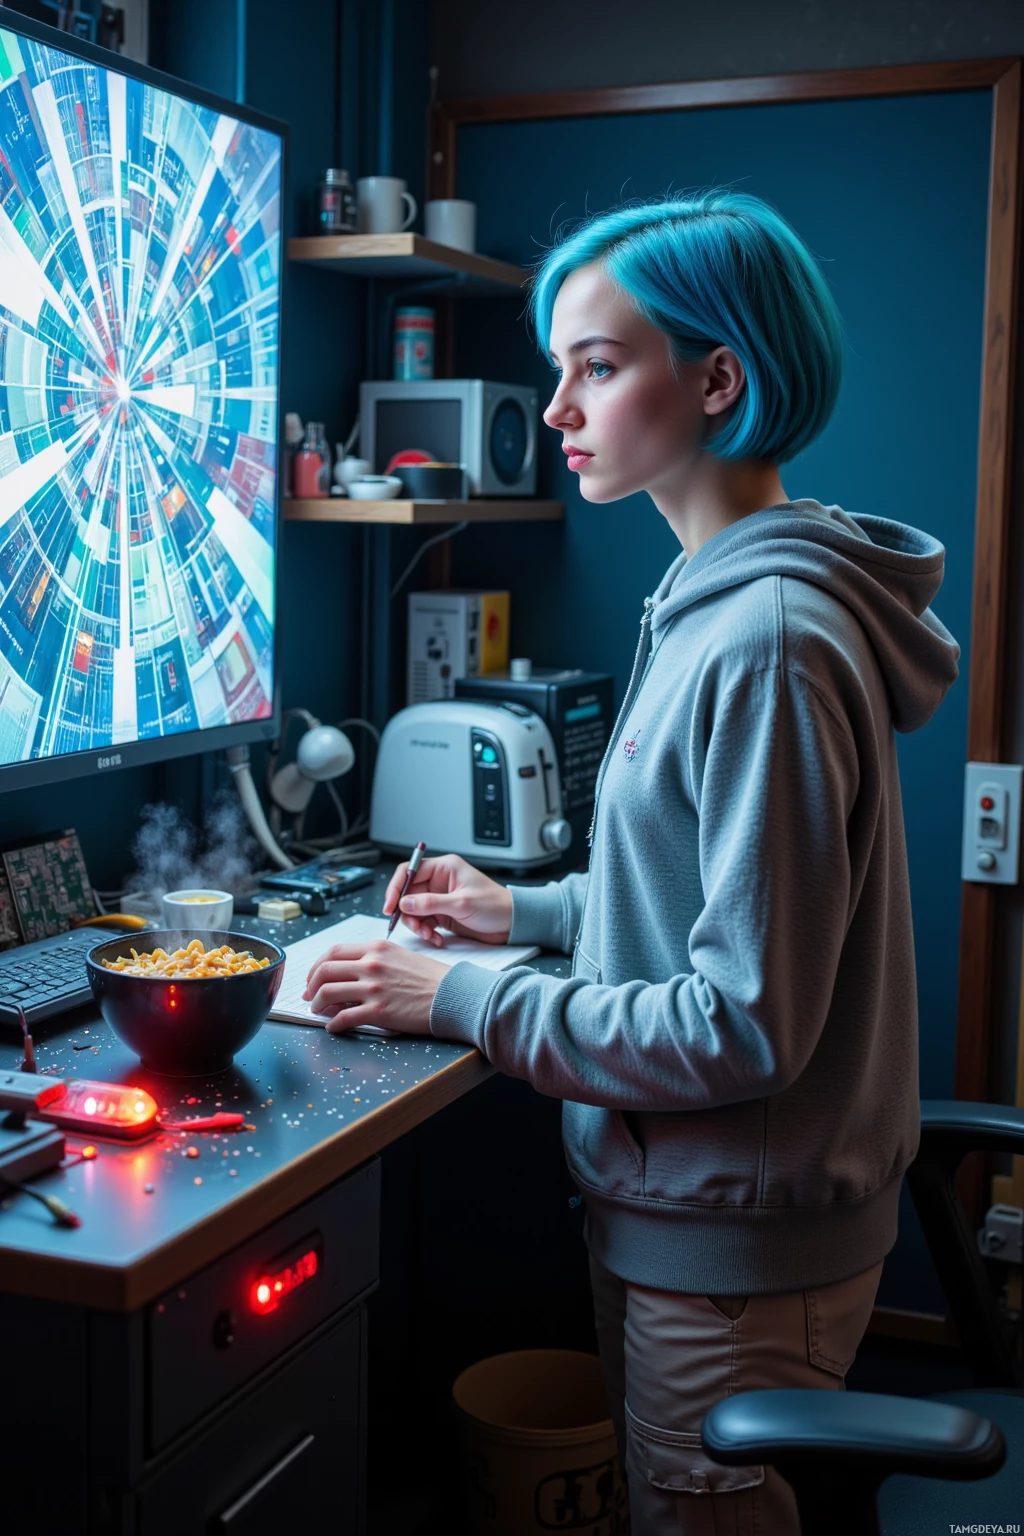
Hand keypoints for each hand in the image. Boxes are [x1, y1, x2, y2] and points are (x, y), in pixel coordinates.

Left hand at [303, 940, 447, 1034]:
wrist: (453, 995)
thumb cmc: (430, 977)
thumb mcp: (400, 956)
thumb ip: (374, 959)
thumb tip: (349, 974)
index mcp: (376, 948)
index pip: (333, 951)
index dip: (316, 965)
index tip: (313, 977)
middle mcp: (371, 964)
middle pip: (324, 971)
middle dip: (310, 985)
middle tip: (309, 995)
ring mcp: (374, 988)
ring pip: (327, 993)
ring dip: (317, 1004)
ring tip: (318, 1011)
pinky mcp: (379, 1011)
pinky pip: (344, 1018)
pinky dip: (333, 1024)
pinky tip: (334, 1027)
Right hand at [382, 853, 512, 946]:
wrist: (512, 924)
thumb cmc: (495, 906)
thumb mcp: (461, 904)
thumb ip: (430, 903)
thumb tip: (404, 903)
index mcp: (444, 868)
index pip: (409, 871)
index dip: (396, 888)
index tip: (390, 906)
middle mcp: (440, 881)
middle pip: (408, 894)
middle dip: (407, 912)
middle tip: (412, 926)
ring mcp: (441, 898)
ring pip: (415, 910)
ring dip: (418, 925)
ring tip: (429, 934)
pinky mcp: (444, 913)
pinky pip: (425, 921)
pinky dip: (427, 932)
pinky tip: (437, 938)